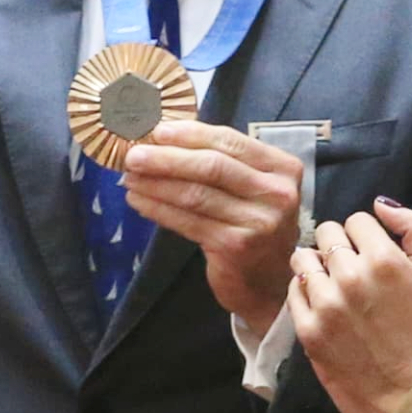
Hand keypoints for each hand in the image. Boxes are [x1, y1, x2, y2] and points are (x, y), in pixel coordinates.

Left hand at [119, 120, 306, 325]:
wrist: (268, 281)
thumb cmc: (253, 223)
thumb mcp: (252, 187)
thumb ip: (221, 161)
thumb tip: (163, 138)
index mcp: (282, 168)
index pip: (229, 141)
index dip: (189, 134)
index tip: (156, 131)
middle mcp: (276, 193)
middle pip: (212, 166)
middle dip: (166, 158)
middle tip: (133, 155)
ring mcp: (258, 222)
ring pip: (196, 194)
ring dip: (156, 184)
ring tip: (129, 178)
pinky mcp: (236, 246)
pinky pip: (188, 221)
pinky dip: (159, 209)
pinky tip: (139, 201)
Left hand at [286, 200, 411, 412]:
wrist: (406, 392)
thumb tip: (380, 204)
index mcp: (386, 260)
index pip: (357, 219)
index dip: (366, 235)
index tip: (373, 254)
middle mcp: (351, 276)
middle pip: (327, 233)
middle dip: (340, 246)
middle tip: (352, 268)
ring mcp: (325, 303)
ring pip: (303, 257)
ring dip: (317, 264)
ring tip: (333, 283)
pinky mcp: (306, 327)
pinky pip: (293, 288)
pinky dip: (306, 290)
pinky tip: (324, 303)